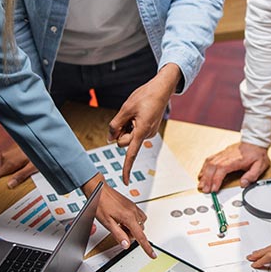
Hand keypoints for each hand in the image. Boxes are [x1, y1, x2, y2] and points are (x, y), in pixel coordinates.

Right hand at [0, 145, 37, 187]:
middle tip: (24, 176)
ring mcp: (7, 152)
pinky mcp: (11, 149)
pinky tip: (26, 161)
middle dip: (10, 177)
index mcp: (9, 163)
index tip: (8, 187)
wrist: (42, 139)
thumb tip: (9, 185)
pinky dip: (16, 163)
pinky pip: (9, 160)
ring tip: (27, 167)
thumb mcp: (33, 167)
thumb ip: (21, 176)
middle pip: (2, 173)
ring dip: (14, 169)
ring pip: (6, 167)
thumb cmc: (40, 153)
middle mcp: (5, 157)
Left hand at [85, 174, 154, 257]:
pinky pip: (138, 216)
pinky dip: (132, 221)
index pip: (140, 236)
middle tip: (119, 230)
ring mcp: (133, 207)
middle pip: (140, 230)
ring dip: (132, 227)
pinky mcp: (131, 205)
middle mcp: (133, 212)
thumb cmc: (101, 204)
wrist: (99, 190)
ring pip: (140, 223)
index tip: (152, 255)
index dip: (146, 247)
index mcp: (128, 217)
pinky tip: (122, 219)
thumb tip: (126, 245)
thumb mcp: (107, 223)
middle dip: (131, 234)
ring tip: (120, 225)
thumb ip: (118, 235)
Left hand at [108, 65, 181, 183]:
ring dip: (126, 127)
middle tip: (125, 116)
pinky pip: (133, 131)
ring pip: (128, 137)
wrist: (161, 89)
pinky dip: (131, 125)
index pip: (131, 154)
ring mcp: (148, 133)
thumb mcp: (125, 108)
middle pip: (123, 142)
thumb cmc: (145, 96)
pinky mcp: (147, 129)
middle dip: (119, 133)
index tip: (125, 182)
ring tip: (134, 113)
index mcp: (141, 131)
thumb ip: (115, 124)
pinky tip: (138, 113)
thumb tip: (109, 138)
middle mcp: (146, 135)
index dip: (126, 168)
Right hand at [198, 142, 270, 192]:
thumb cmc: (257, 153)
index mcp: (235, 159)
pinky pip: (210, 159)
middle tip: (205, 190)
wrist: (255, 141)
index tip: (214, 188)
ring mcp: (223, 154)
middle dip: (207, 179)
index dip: (216, 179)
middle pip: (212, 166)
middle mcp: (227, 156)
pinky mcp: (221, 154)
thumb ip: (252, 175)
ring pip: (209, 163)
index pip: (222, 169)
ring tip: (201, 184)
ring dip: (204, 174)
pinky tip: (202, 174)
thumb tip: (243, 183)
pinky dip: (204, 167)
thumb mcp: (260, 165)